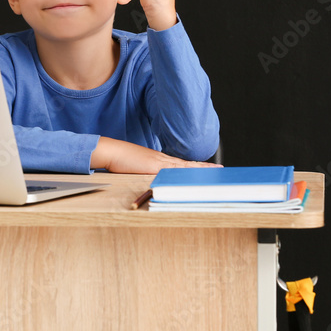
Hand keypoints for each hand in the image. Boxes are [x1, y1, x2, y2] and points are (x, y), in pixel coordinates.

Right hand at [90, 137, 221, 173]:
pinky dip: (186, 171)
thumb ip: (146, 171)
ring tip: (214, 170)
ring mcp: (159, 162)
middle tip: (220, 168)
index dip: (195, 166)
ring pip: (185, 166)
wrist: (111, 151)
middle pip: (187, 164)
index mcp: (159, 160)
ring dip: (200, 168)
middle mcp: (162, 159)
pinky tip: (195, 174)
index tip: (207, 167)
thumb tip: (153, 180)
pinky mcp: (154, 166)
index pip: (182, 164)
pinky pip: (175, 170)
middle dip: (204, 166)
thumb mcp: (136, 166)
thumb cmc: (120, 159)